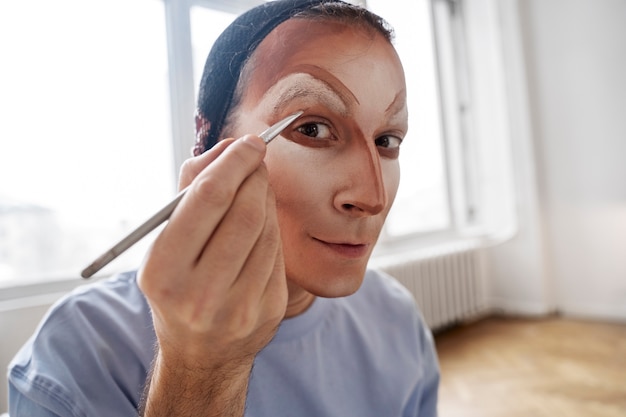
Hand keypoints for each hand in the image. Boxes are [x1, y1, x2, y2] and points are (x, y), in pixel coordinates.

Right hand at [137, 135, 286, 395]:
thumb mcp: (166, 241)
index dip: (235, 162)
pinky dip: (273, 227)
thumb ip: (191, 189)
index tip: (249, 143)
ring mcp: (239, 308)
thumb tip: (230, 147)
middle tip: (256, 158)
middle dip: (256, 175)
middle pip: (246, 212)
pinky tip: (263, 221)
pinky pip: (279, 253)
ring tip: (256, 188)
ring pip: (268, 230)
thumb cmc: (179, 284)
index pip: (208, 197)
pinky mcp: (268, 312)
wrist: (201, 352)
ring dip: (266, 198)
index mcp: (164, 271)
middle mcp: (200, 294)